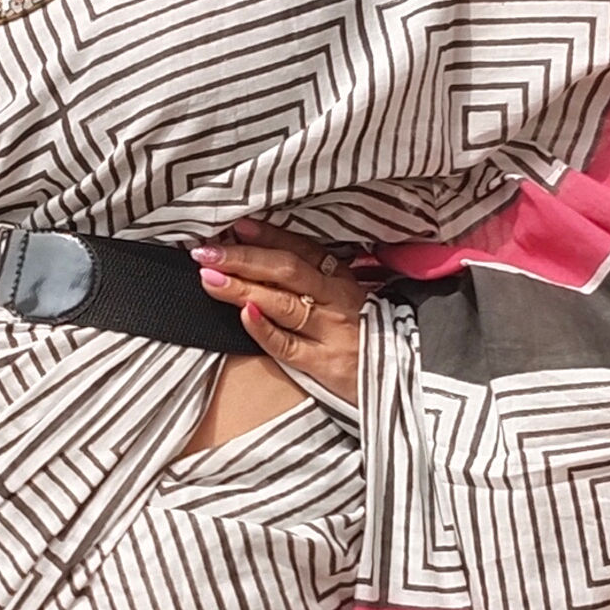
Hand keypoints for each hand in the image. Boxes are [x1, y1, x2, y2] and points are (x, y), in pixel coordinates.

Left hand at [189, 222, 369, 402]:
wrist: (402, 384)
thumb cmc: (366, 340)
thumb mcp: (347, 302)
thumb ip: (314, 283)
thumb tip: (263, 261)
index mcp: (340, 280)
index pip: (302, 249)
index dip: (269, 236)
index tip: (237, 225)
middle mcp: (336, 300)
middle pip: (287, 271)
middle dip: (244, 258)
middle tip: (207, 252)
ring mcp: (329, 331)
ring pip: (283, 303)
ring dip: (243, 288)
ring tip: (210, 278)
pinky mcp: (323, 364)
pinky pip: (288, 345)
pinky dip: (264, 329)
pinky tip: (244, 315)